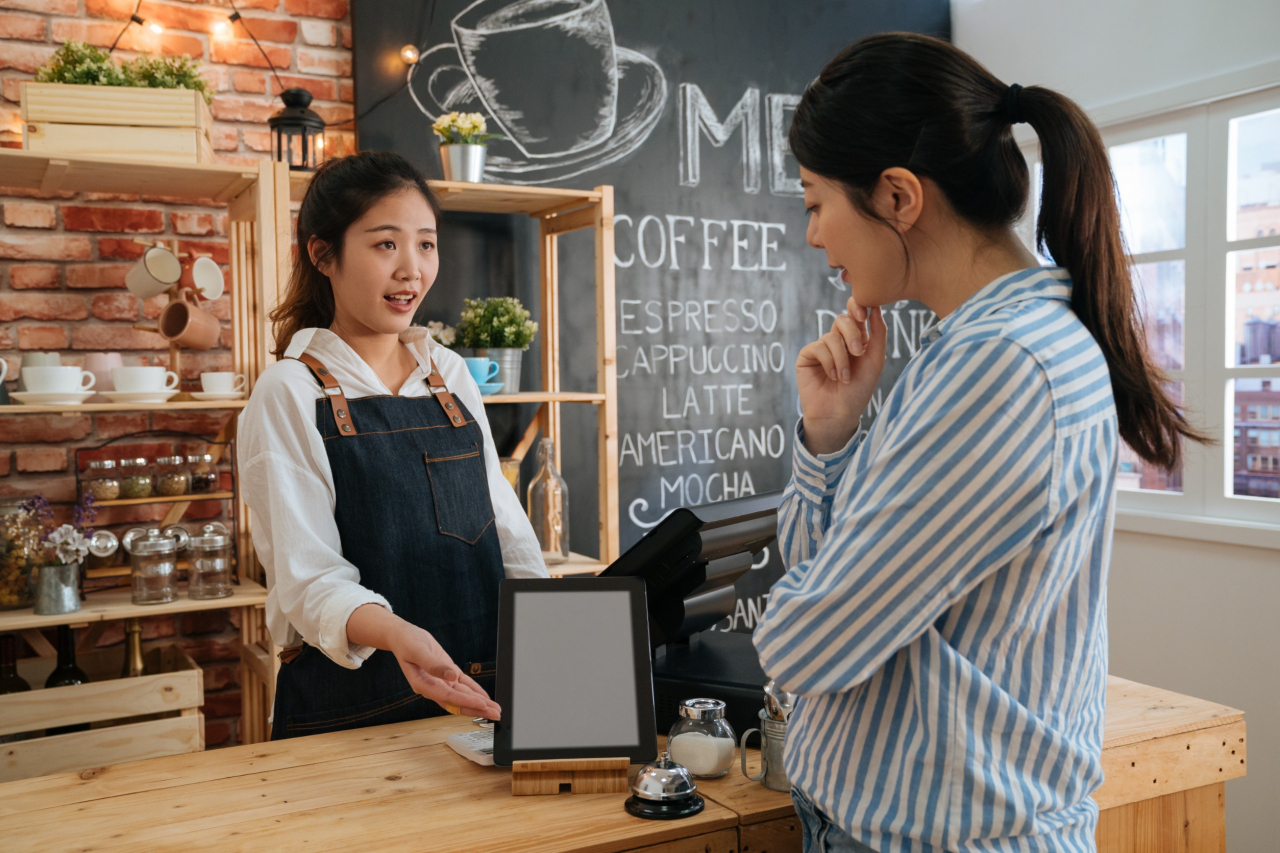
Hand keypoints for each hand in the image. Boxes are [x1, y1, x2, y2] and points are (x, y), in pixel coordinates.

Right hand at [390, 624, 501, 719]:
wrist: (402, 636)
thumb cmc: (406, 643)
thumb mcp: (417, 651)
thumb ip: (433, 665)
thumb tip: (451, 676)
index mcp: (423, 685)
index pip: (448, 697)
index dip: (466, 702)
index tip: (482, 705)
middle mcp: (433, 687)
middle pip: (458, 702)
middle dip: (477, 709)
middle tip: (495, 715)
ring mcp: (441, 681)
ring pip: (462, 696)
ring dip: (479, 703)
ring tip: (495, 709)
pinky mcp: (447, 673)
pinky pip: (463, 685)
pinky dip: (474, 691)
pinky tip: (485, 698)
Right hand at [796, 297, 886, 454]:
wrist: (839, 414)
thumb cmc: (859, 390)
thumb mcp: (875, 361)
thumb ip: (878, 334)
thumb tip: (876, 307)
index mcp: (857, 339)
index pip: (855, 313)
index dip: (857, 307)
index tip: (864, 315)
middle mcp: (838, 341)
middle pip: (842, 320)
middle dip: (852, 334)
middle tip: (858, 353)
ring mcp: (821, 348)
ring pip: (831, 337)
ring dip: (841, 359)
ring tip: (844, 378)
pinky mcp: (807, 356)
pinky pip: (818, 347)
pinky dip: (829, 362)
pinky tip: (832, 376)